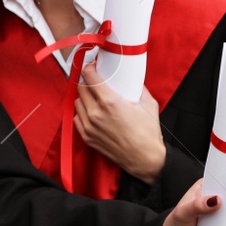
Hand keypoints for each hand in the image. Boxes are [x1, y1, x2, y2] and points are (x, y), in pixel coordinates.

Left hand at [75, 61, 165, 182]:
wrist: (145, 159)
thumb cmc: (148, 133)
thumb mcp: (148, 104)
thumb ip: (137, 88)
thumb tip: (132, 78)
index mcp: (109, 102)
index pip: (89, 76)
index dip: (89, 68)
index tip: (92, 66)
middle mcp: (95, 113)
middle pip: (81, 88)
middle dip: (87, 82)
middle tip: (95, 82)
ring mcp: (88, 125)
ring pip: (77, 102)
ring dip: (84, 98)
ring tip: (95, 99)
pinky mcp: (86, 136)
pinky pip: (76, 117)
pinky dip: (82, 113)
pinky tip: (92, 113)